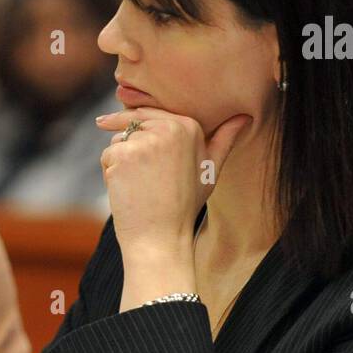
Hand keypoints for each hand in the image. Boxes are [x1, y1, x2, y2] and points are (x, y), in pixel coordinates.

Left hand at [97, 108, 250, 259]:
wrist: (161, 237)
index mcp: (189, 125)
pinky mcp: (124, 153)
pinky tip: (129, 192)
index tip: (130, 135)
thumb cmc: (184, 206)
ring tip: (143, 188)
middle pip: (131, 126)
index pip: (151, 114)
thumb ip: (224, 140)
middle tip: (146, 181)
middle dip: (131, 152)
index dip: (140, 131)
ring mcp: (145, 140)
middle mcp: (169, 127)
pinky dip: (111, 175)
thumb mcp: (211, 170)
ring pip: (117, 142)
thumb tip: (245, 117)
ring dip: (120, 164)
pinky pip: (107, 156)